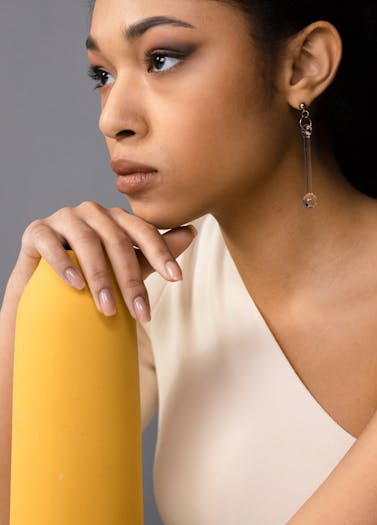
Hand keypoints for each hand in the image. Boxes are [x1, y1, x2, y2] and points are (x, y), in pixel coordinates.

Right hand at [5, 201, 196, 322]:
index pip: (143, 231)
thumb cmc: (92, 276)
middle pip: (117, 241)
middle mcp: (92, 212)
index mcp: (117, 218)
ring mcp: (63, 219)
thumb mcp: (127, 268)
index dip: (161, 253)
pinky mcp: (37, 231)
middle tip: (140, 313)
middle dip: (131, 279)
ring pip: (87, 242)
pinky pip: (51, 242)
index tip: (176, 278)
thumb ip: (154, 253)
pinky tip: (74, 285)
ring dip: (100, 278)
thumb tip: (191, 232)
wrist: (45, 288)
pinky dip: (64, 263)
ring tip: (108, 309)